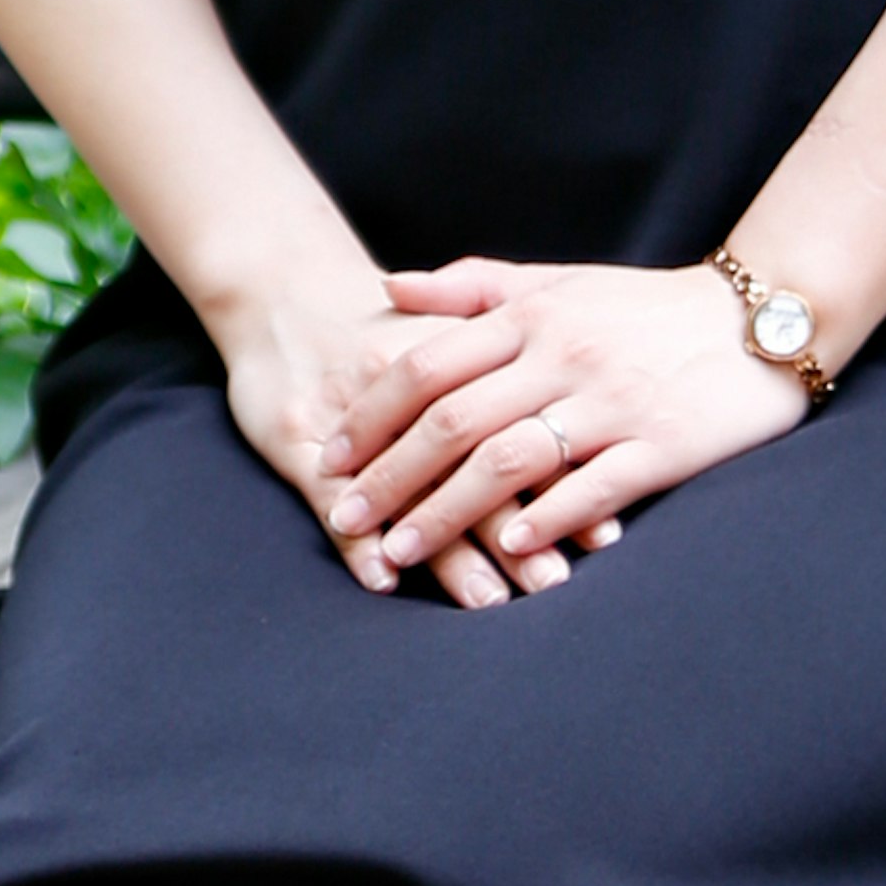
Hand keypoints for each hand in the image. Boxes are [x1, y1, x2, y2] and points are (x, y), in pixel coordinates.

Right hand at [218, 271, 562, 606]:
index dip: (562, 483)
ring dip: (449, 551)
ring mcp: (350, 414)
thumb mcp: (450, 327)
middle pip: (471, 466)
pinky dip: (356, 542)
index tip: (601, 534)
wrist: (283, 286)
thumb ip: (510, 372)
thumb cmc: (381, 320)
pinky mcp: (296, 436)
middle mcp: (409, 387)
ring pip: (409, 490)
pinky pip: (327, 497)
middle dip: (516, 531)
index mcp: (454, 355)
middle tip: (551, 583)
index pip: (520, 430)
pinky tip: (383, 580)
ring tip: (489, 599)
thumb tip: (589, 436)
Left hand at [326, 256, 806, 585]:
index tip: (331, 457)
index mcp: (533, 317)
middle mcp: (564, 357)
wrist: (759, 319)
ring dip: (449, 511)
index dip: (372, 415)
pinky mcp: (662, 445)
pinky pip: (595, 487)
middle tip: (345, 518)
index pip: (430, 366)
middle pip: (455, 420)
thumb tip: (387, 286)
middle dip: (391, 475)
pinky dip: (548, 519)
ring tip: (403, 551)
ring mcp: (612, 403)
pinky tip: (510, 551)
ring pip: (512, 460)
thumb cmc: (646, 308)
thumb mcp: (558, 283)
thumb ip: (473, 287)